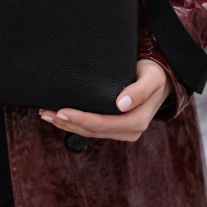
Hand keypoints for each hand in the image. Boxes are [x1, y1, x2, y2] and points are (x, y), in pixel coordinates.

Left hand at [39, 59, 172, 141]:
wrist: (161, 80)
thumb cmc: (153, 75)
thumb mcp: (150, 78)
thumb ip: (139, 90)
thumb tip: (122, 104)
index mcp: (136, 121)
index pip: (102, 123)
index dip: (80, 119)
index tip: (62, 111)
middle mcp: (129, 130)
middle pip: (92, 130)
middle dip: (67, 122)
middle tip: (45, 112)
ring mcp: (121, 131)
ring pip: (89, 132)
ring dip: (66, 125)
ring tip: (46, 114)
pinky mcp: (115, 127)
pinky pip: (92, 129)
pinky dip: (74, 123)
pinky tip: (60, 116)